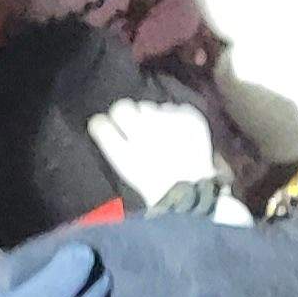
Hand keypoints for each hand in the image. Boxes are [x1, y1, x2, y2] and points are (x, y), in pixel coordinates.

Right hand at [83, 99, 225, 211]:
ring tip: (162, 135)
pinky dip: (174, 119)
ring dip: (151, 117)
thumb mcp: (128, 172)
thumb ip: (116, 146)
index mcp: (125, 154)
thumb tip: (109, 124)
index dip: (103, 124)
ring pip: (149, 106)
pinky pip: (173, 108)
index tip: (109, 126)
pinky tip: (178, 134)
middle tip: (133, 125)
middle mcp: (144, 132)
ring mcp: (169, 122)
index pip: (100, 123)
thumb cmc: (157, 186)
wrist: (196, 190)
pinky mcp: (188, 116)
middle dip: (125, 114)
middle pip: (122, 106)